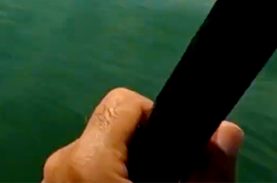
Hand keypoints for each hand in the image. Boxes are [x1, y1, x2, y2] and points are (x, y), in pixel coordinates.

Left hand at [42, 88, 243, 182]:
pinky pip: (81, 171)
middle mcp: (60, 162)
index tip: (174, 152)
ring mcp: (49, 178)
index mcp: (88, 160)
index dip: (157, 119)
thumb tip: (227, 129)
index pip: (124, 101)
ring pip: (96, 150)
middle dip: (143, 148)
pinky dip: (104, 178)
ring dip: (123, 166)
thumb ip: (207, 171)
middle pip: (112, 127)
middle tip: (167, 180)